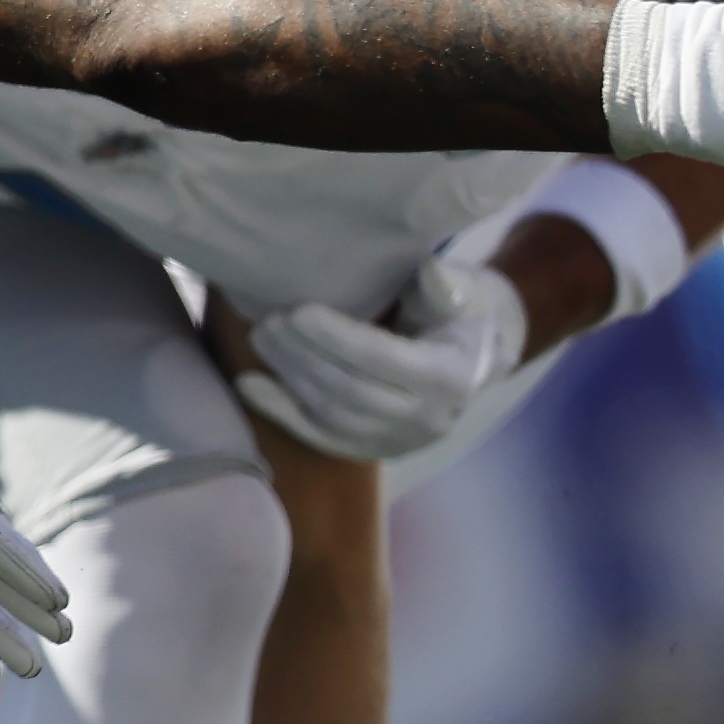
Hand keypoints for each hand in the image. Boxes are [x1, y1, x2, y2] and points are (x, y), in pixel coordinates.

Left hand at [234, 252, 529, 461]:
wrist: (475, 355)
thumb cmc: (464, 309)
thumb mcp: (469, 290)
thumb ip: (449, 284)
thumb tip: (432, 274)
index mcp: (450, 379)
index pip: (383, 361)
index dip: (336, 339)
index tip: (297, 312)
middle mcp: (427, 420)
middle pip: (350, 391)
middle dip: (303, 357)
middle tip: (268, 320)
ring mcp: (398, 442)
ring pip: (331, 415)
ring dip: (289, 377)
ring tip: (261, 336)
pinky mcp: (373, 449)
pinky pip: (320, 435)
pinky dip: (281, 411)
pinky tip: (248, 384)